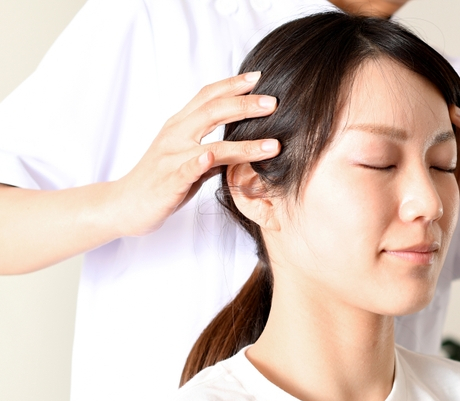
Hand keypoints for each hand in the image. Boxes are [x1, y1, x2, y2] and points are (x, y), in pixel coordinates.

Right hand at [111, 72, 280, 236]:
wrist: (126, 205)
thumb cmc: (161, 182)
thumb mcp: (189, 160)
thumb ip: (214, 152)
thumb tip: (242, 147)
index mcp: (180, 125)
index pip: (208, 96)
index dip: (232, 85)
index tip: (258, 77)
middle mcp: (175, 135)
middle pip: (213, 111)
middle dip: (245, 105)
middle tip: (273, 103)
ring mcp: (172, 157)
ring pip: (212, 145)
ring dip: (245, 145)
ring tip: (274, 145)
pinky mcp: (170, 181)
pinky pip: (187, 169)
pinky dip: (200, 162)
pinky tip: (213, 158)